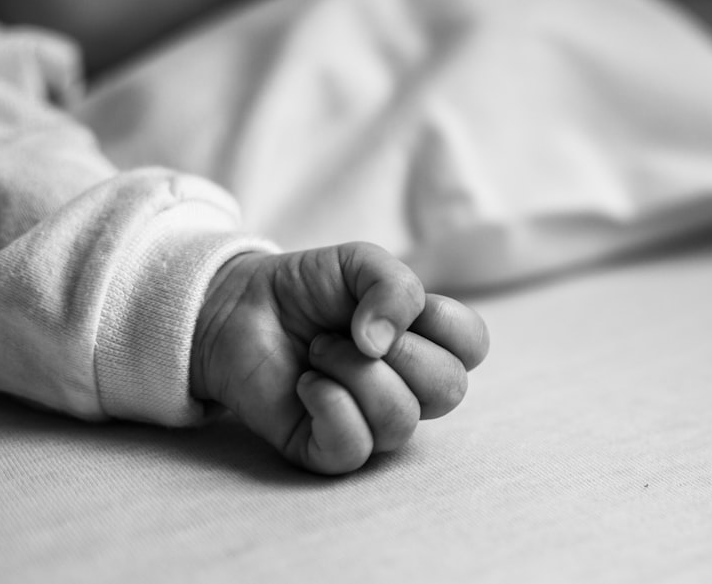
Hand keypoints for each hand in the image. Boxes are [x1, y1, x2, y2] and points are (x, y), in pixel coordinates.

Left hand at [191, 242, 488, 474]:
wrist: (237, 306)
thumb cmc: (307, 287)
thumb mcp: (359, 263)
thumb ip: (394, 286)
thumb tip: (383, 344)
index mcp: (426, 340)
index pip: (474, 347)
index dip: (444, 322)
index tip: (397, 302)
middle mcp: (408, 385)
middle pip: (449, 388)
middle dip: (397, 350)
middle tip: (347, 330)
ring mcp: (371, 421)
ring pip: (400, 419)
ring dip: (352, 373)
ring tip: (318, 352)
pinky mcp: (327, 449)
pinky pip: (354, 447)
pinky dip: (328, 406)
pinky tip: (306, 385)